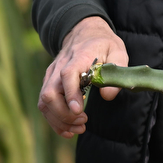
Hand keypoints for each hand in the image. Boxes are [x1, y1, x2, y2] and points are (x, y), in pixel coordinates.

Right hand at [38, 16, 126, 138]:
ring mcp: (51, 76)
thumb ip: (117, 69)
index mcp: (78, 57)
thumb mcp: (118, 50)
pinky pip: (45, 105)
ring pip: (44, 101)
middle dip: (64, 113)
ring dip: (59, 120)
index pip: (67, 75)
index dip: (70, 94)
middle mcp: (59, 67)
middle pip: (50, 93)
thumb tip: (108, 96)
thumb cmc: (103, 44)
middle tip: (84, 122)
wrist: (83, 33)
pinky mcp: (49, 84)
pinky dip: (54, 120)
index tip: (79, 111)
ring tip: (79, 128)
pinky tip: (68, 129)